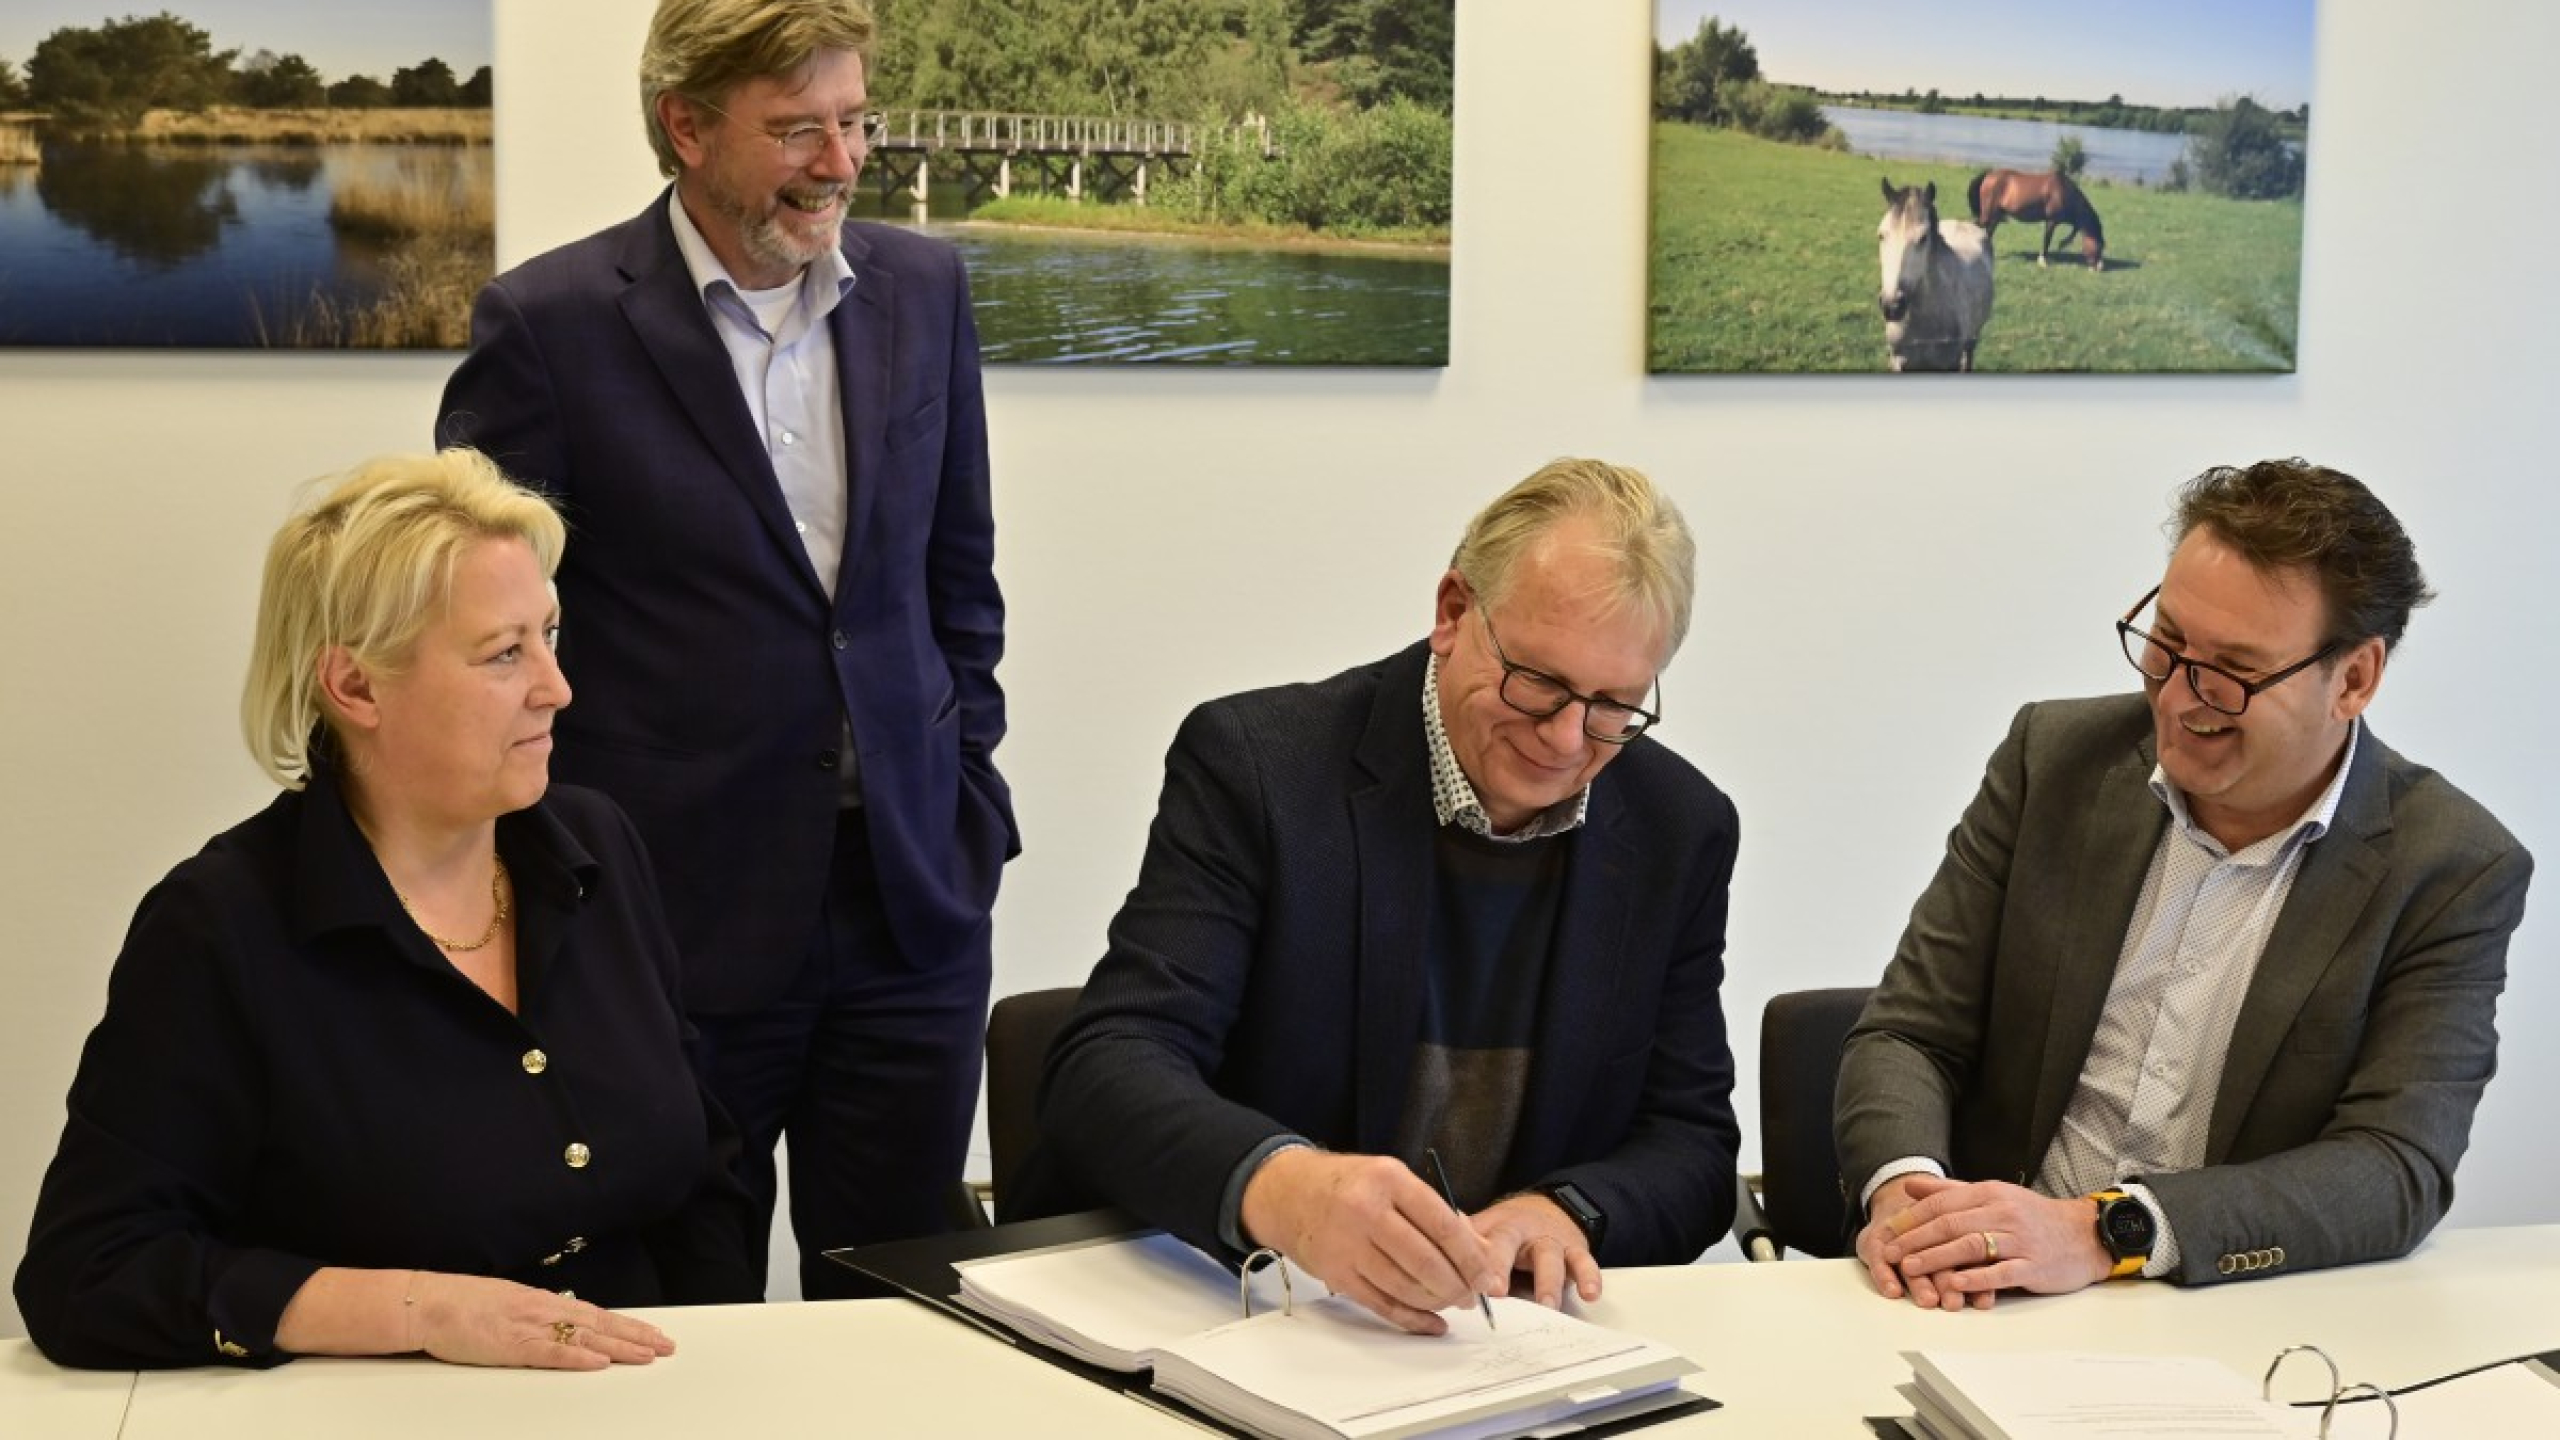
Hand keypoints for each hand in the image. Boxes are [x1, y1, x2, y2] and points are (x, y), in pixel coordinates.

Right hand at [410, 1272, 676, 1369]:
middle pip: (600, 1323)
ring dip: (620, 1346)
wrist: (426, 1302)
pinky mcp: (512, 1344)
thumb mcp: (506, 1304)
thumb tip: (557, 1323)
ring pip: (585, 1336)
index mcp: (541, 1301)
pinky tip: (601, 1361)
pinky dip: (578, 1357)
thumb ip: (533, 1314)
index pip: (595, 1314)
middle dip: (636, 1336)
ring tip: (649, 1354)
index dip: (626, 1324)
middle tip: (667, 1346)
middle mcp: (542, 1309)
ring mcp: (529, 1326)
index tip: (652, 1333)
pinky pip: (552, 1352)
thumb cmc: (460, 1305)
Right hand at [1240, 1148, 1498, 1334]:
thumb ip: (1432, 1211)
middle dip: (1458, 1285)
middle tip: (1473, 1295)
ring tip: (1453, 1302)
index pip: (1442, 1224)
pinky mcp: (1336, 1274)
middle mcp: (1367, 1211)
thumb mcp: (1391, 1179)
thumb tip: (1478, 1251)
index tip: (1487, 1275)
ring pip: (1406, 1287)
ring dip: (1437, 1302)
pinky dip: (1411, 1319)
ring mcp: (1348, 1245)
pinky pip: (1382, 1305)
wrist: (1288, 1193)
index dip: (1471, 1256)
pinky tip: (1431, 1322)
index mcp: (1389, 1180)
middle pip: (1425, 1261)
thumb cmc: (1348, 1185)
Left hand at [1472, 1193, 1599, 1308]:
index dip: (1476, 1261)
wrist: (1550, 1208)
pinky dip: (1590, 1278)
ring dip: (1549, 1283)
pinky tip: (1591, 1294)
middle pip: (1513, 1246)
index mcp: (1498, 1228)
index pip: (1483, 1241)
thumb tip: (1428, 1251)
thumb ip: (1464, 1243)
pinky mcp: (1576, 1252)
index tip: (1470, 1282)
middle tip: (1498, 1293)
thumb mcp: (1485, 1229)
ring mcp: (1552, 1242)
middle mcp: (1525, 1232)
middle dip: (1504, 1267)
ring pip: (1551, 1259)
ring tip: (1547, 1306)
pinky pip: (1585, 1264)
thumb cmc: (1510, 1229)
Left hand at [1870, 1175, 2113, 1309]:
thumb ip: (1951, 1192)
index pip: (1942, 1203)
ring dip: (1936, 1258)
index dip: (1911, 1218)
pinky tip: (1954, 1283)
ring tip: (1911, 1268)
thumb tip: (1910, 1186)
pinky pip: (2001, 1272)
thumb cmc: (2031, 1216)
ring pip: (1971, 1246)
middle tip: (1890, 1252)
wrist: (2083, 1235)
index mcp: (1990, 1193)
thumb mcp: (1993, 1195)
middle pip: (1951, 1224)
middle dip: (1915, 1239)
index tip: (1887, 1231)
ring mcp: (2019, 1240)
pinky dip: (1975, 1278)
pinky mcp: (2034, 1266)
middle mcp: (2003, 1212)